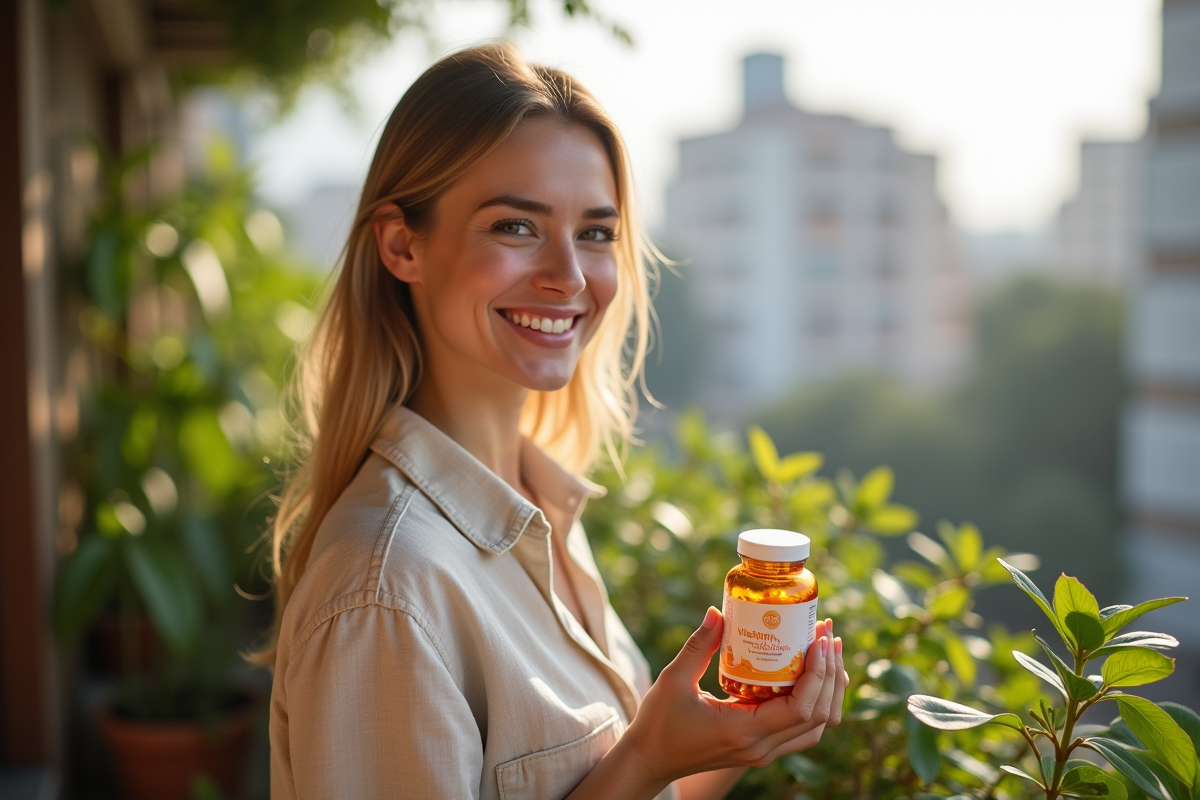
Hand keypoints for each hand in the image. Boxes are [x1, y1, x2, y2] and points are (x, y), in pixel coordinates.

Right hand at [619, 609, 847, 791]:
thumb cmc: (658, 723)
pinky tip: (813, 675)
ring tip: (829, 653)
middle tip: (827, 634)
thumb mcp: (673, 680)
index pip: (800, 707)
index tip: (818, 639)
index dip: (818, 672)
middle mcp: (761, 747)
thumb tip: (718, 612)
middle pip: (819, 716)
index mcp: (743, 731)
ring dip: (829, 690)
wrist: (650, 760)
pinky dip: (816, 703)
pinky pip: (802, 729)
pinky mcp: (761, 748)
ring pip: (817, 727)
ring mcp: (763, 752)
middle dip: (831, 673)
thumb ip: (699, 646)